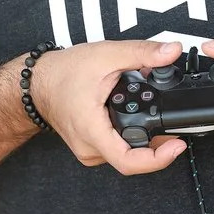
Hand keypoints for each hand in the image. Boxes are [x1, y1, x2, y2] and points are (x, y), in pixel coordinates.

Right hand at [23, 36, 191, 177]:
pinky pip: (117, 149)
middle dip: (157, 141)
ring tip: (148, 114)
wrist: (36, 82)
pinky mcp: (91, 147)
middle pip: (134, 157)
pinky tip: (133, 117)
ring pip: (126, 154)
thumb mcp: (106, 55)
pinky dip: (131, 135)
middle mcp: (90, 148)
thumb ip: (142, 53)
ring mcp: (89, 150)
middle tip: (169, 121)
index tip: (177, 146)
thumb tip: (171, 52)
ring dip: (144, 137)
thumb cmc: (61, 73)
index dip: (159, 158)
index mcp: (92, 130)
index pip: (129, 161)